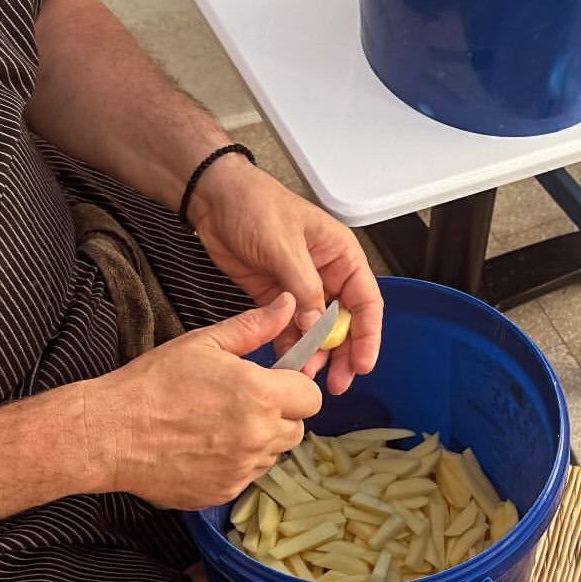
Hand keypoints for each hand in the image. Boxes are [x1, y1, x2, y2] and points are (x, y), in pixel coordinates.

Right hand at [87, 294, 322, 507]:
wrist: (110, 433)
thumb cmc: (153, 383)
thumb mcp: (204, 344)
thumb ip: (253, 327)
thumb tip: (289, 304)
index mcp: (260, 395)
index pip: (311, 398)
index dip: (295, 388)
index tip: (273, 383)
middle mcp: (258, 436)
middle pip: (297, 429)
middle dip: (280, 415)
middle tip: (243, 403)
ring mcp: (242, 469)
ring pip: (272, 454)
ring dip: (258, 441)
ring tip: (219, 425)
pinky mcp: (224, 492)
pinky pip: (246, 476)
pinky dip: (235, 464)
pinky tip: (205, 447)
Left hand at [187, 154, 382, 392]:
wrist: (213, 198)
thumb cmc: (254, 204)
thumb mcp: (283, 246)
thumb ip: (303, 289)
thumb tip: (318, 328)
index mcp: (341, 256)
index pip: (366, 301)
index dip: (367, 335)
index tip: (362, 363)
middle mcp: (326, 275)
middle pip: (345, 323)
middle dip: (342, 354)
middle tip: (338, 383)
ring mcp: (300, 289)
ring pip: (317, 331)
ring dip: (314, 356)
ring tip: (305, 378)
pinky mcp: (275, 299)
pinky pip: (289, 330)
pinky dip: (289, 348)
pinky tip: (286, 364)